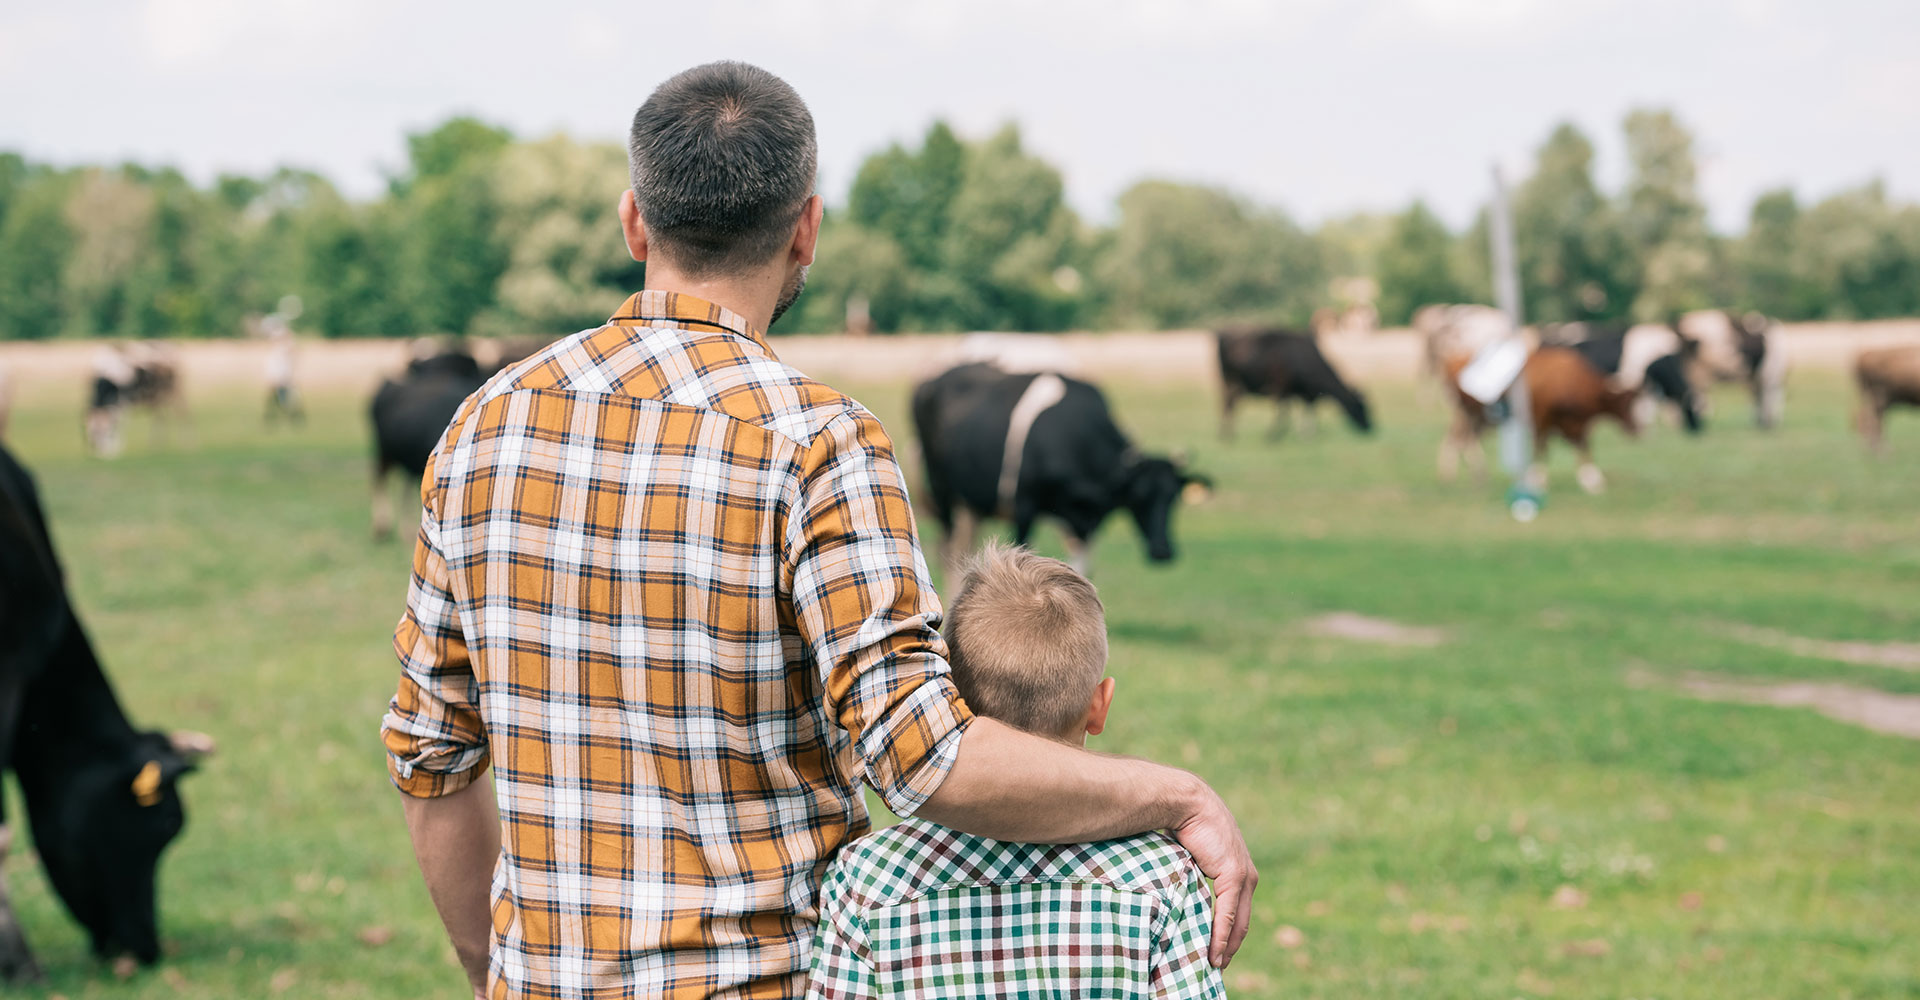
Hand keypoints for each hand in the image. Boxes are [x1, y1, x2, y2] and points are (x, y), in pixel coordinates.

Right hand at [1171, 779, 1256, 966]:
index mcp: (1237, 869)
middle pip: (1242, 920)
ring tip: (1216, 966)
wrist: (1186, 802)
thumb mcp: (1190, 855)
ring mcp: (1243, 875)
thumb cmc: (1182, 823)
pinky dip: (1221, 935)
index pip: (1237, 909)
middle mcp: (1246, 874)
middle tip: (1218, 965)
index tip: (1219, 951)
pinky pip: (1228, 913)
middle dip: (1231, 945)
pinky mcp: (1234, 875)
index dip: (1229, 931)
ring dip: (1227, 946)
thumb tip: (1176, 888)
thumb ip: (1191, 873)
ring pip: (1238, 922)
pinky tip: (1215, 953)